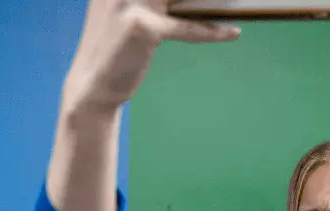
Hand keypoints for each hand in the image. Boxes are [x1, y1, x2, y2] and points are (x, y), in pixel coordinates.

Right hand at [63, 0, 238, 114]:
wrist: (93, 83)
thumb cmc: (117, 49)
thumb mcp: (131, 13)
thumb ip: (155, 2)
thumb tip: (196, 2)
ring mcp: (129, 2)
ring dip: (213, 2)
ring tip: (235, 5)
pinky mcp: (143, 27)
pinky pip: (186, 27)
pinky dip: (212, 31)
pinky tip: (232, 32)